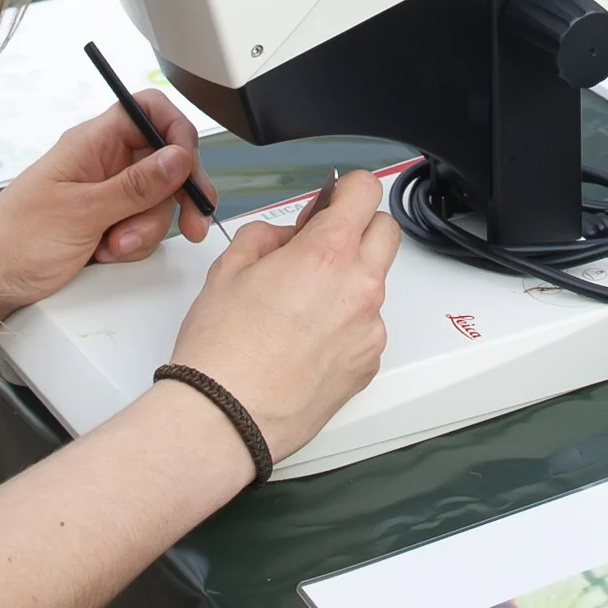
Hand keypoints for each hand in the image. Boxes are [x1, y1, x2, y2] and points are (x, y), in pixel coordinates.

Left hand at [0, 96, 216, 318]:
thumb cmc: (13, 241)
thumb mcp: (82, 212)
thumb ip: (136, 185)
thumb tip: (179, 157)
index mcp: (91, 144)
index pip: (148, 112)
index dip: (176, 132)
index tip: (187, 167)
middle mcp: (100, 164)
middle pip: (163, 162)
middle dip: (172, 196)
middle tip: (188, 222)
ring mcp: (102, 196)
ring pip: (154, 201)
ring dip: (144, 229)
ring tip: (112, 246)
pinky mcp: (102, 224)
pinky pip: (139, 227)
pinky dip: (132, 244)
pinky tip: (107, 255)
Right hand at [167, 170, 398, 458]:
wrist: (226, 417)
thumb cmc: (222, 349)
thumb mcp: (229, 268)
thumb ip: (269, 235)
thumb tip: (291, 232)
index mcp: (327, 252)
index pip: (366, 190)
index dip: (346, 190)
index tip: (332, 200)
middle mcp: (360, 286)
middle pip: (385, 231)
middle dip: (358, 228)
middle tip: (320, 246)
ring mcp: (370, 328)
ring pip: (375, 283)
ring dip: (351, 280)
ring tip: (302, 306)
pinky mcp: (369, 363)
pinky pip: (368, 326)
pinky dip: (346, 325)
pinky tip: (306, 341)